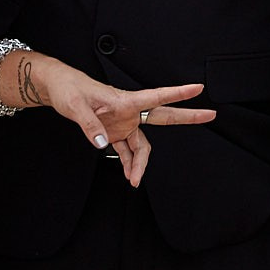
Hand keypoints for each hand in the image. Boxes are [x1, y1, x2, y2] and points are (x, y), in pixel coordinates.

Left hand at [17, 54, 213, 186]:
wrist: (58, 90)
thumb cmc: (69, 91)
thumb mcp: (75, 107)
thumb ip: (90, 126)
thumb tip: (103, 145)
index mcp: (124, 100)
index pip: (156, 96)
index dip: (178, 93)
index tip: (198, 88)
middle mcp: (129, 111)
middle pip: (163, 116)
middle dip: (187, 116)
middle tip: (210, 115)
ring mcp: (123, 122)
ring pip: (143, 143)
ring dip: (141, 162)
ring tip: (135, 180)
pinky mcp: (115, 130)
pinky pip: (127, 150)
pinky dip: (129, 163)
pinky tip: (129, 175)